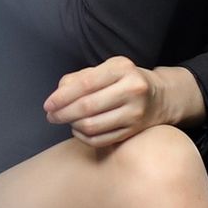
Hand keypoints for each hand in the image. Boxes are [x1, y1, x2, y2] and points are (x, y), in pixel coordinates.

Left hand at [44, 54, 168, 150]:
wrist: (160, 97)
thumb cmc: (124, 80)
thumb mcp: (106, 69)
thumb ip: (78, 78)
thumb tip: (57, 95)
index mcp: (122, 68)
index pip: (85, 84)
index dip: (62, 97)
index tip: (47, 105)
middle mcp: (132, 89)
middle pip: (87, 107)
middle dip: (63, 113)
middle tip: (51, 116)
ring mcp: (135, 112)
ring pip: (92, 126)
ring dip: (72, 126)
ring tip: (67, 121)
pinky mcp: (134, 130)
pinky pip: (100, 139)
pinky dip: (83, 137)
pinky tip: (79, 130)